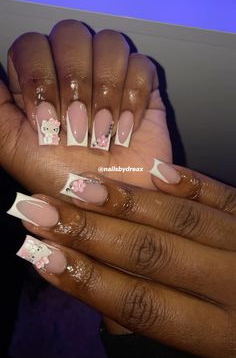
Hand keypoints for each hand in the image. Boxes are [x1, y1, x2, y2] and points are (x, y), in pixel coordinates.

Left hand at [0, 20, 170, 194]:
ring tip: (103, 130)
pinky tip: (125, 128)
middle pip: (71, 33)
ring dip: (106, 91)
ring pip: (109, 42)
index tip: (46, 120)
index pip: (32, 44)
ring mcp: (109, 75)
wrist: (111, 205)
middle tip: (77, 127)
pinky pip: (141, 65)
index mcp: (38, 81)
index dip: (39, 77)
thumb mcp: (12, 147)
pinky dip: (133, 98)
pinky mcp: (142, 85)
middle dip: (76, 83)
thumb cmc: (63, 181)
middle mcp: (72, 72)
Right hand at [11, 166, 235, 357]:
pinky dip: (189, 183)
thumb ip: (147, 311)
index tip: (43, 255)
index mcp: (219, 334)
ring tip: (81, 187)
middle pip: (153, 254)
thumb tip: (87, 274)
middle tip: (44, 211)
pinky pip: (222, 195)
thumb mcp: (195, 337)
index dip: (90, 281)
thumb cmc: (229, 329)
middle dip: (92, 232)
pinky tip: (156, 170)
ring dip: (128, 201)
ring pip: (183, 219)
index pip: (142, 304)